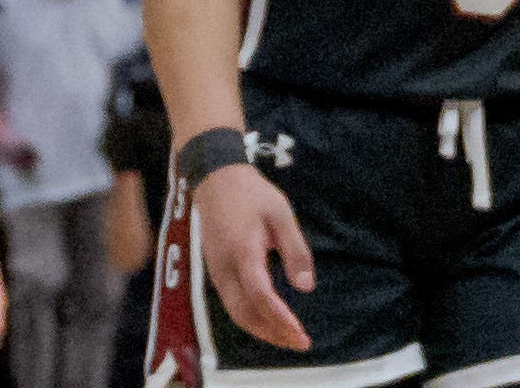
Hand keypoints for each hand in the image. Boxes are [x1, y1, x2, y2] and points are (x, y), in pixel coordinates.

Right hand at [196, 163, 315, 353]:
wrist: (214, 176)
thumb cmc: (251, 193)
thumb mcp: (281, 214)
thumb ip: (295, 250)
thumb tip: (305, 287)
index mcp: (242, 251)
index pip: (259, 295)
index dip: (280, 319)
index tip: (302, 335)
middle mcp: (224, 265)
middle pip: (243, 312)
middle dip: (272, 333)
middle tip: (299, 343)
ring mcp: (215, 267)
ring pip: (234, 310)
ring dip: (261, 328)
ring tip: (287, 336)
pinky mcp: (214, 267)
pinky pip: (230, 301)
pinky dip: (250, 317)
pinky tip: (268, 318)